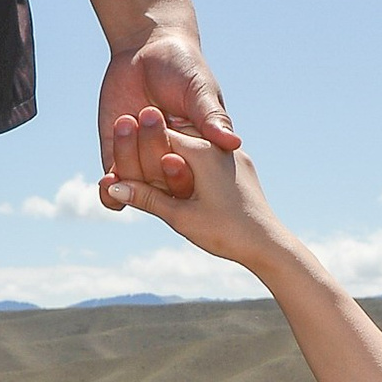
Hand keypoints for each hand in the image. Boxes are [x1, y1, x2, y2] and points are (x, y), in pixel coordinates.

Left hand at [95, 28, 236, 202]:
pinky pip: (113, 189)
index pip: (194, 180)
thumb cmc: (183, 65)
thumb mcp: (200, 90)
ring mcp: (143, 161)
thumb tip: (234, 143)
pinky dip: (110, 192)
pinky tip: (108, 180)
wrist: (145, 47)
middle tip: (150, 114)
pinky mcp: (116, 156)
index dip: (182, 176)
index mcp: (200, 152)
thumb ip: (212, 118)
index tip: (173, 155)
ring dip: (128, 156)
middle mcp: (172, 160)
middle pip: (161, 184)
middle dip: (151, 156)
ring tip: (128, 118)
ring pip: (135, 184)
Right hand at [97, 113, 287, 271]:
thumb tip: (111, 188)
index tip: (119, 144)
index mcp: (201, 152)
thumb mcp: (179, 216)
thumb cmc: (225, 232)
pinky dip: (194, 164)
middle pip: (177, 140)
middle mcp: (218, 147)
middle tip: (130, 142)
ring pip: (196, 148)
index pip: (159, 136)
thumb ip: (145, 198)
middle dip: (153, 146)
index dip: (136, 143)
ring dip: (175, 154)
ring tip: (157, 159)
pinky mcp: (243, 168)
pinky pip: (212, 159)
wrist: (270, 244)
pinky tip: (188, 172)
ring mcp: (234, 156)